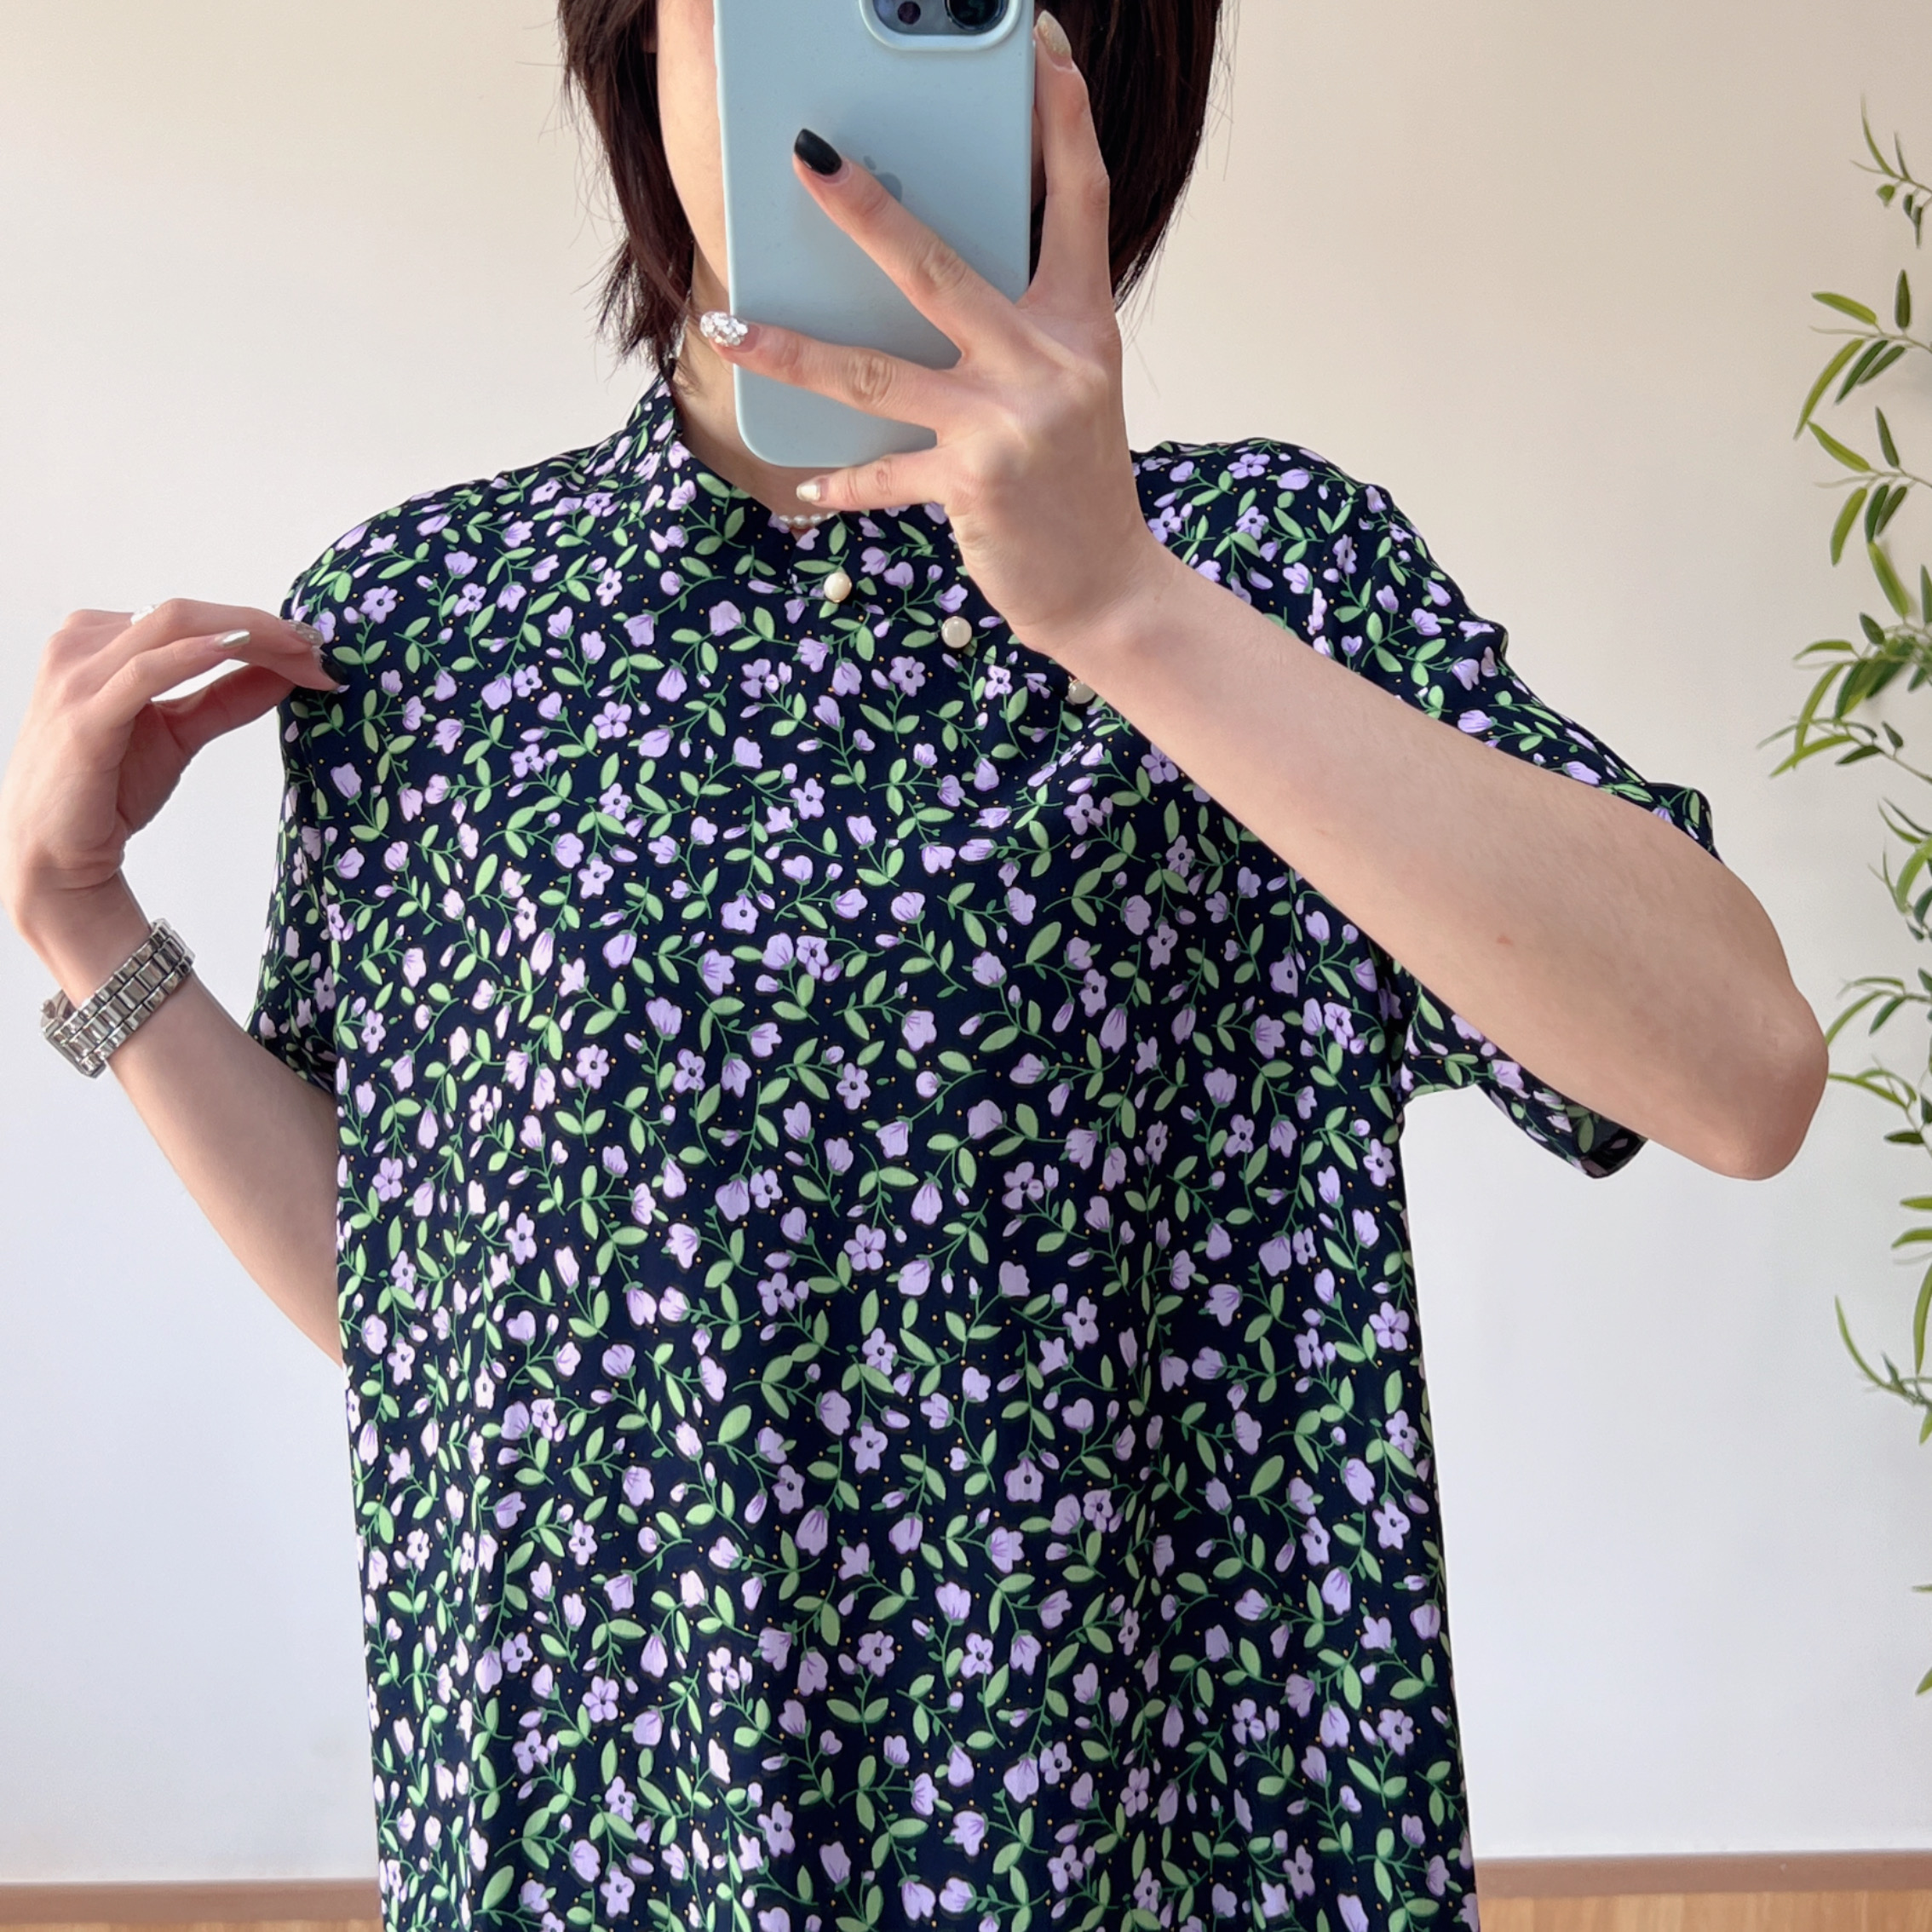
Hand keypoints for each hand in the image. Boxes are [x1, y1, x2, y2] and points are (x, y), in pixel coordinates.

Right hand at [0, 598, 336, 952]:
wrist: (54, 853)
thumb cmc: (106, 789)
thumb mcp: (180, 732)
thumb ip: (227, 698)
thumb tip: (284, 673)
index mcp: (98, 640)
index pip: (189, 617)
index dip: (257, 627)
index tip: (313, 649)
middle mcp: (80, 646)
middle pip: (185, 614)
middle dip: (262, 628)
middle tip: (318, 648)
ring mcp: (75, 677)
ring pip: (171, 627)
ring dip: (247, 636)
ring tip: (301, 654)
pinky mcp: (83, 716)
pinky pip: (144, 671)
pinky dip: (194, 655)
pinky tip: (237, 651)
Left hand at [697, 11, 1175, 661]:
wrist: (1108, 589)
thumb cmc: (1076, 486)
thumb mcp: (1070, 390)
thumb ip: (1017, 332)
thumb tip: (920, 283)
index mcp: (1080, 326)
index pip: (1078, 203)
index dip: (1063, 124)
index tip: (1042, 54)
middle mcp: (1048, 363)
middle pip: (939, 267)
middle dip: (865, 210)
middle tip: (804, 157)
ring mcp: (1007, 423)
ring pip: (874, 371)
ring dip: (791, 349)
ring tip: (726, 327)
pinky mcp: (971, 484)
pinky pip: (882, 472)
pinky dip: (841, 481)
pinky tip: (807, 483)